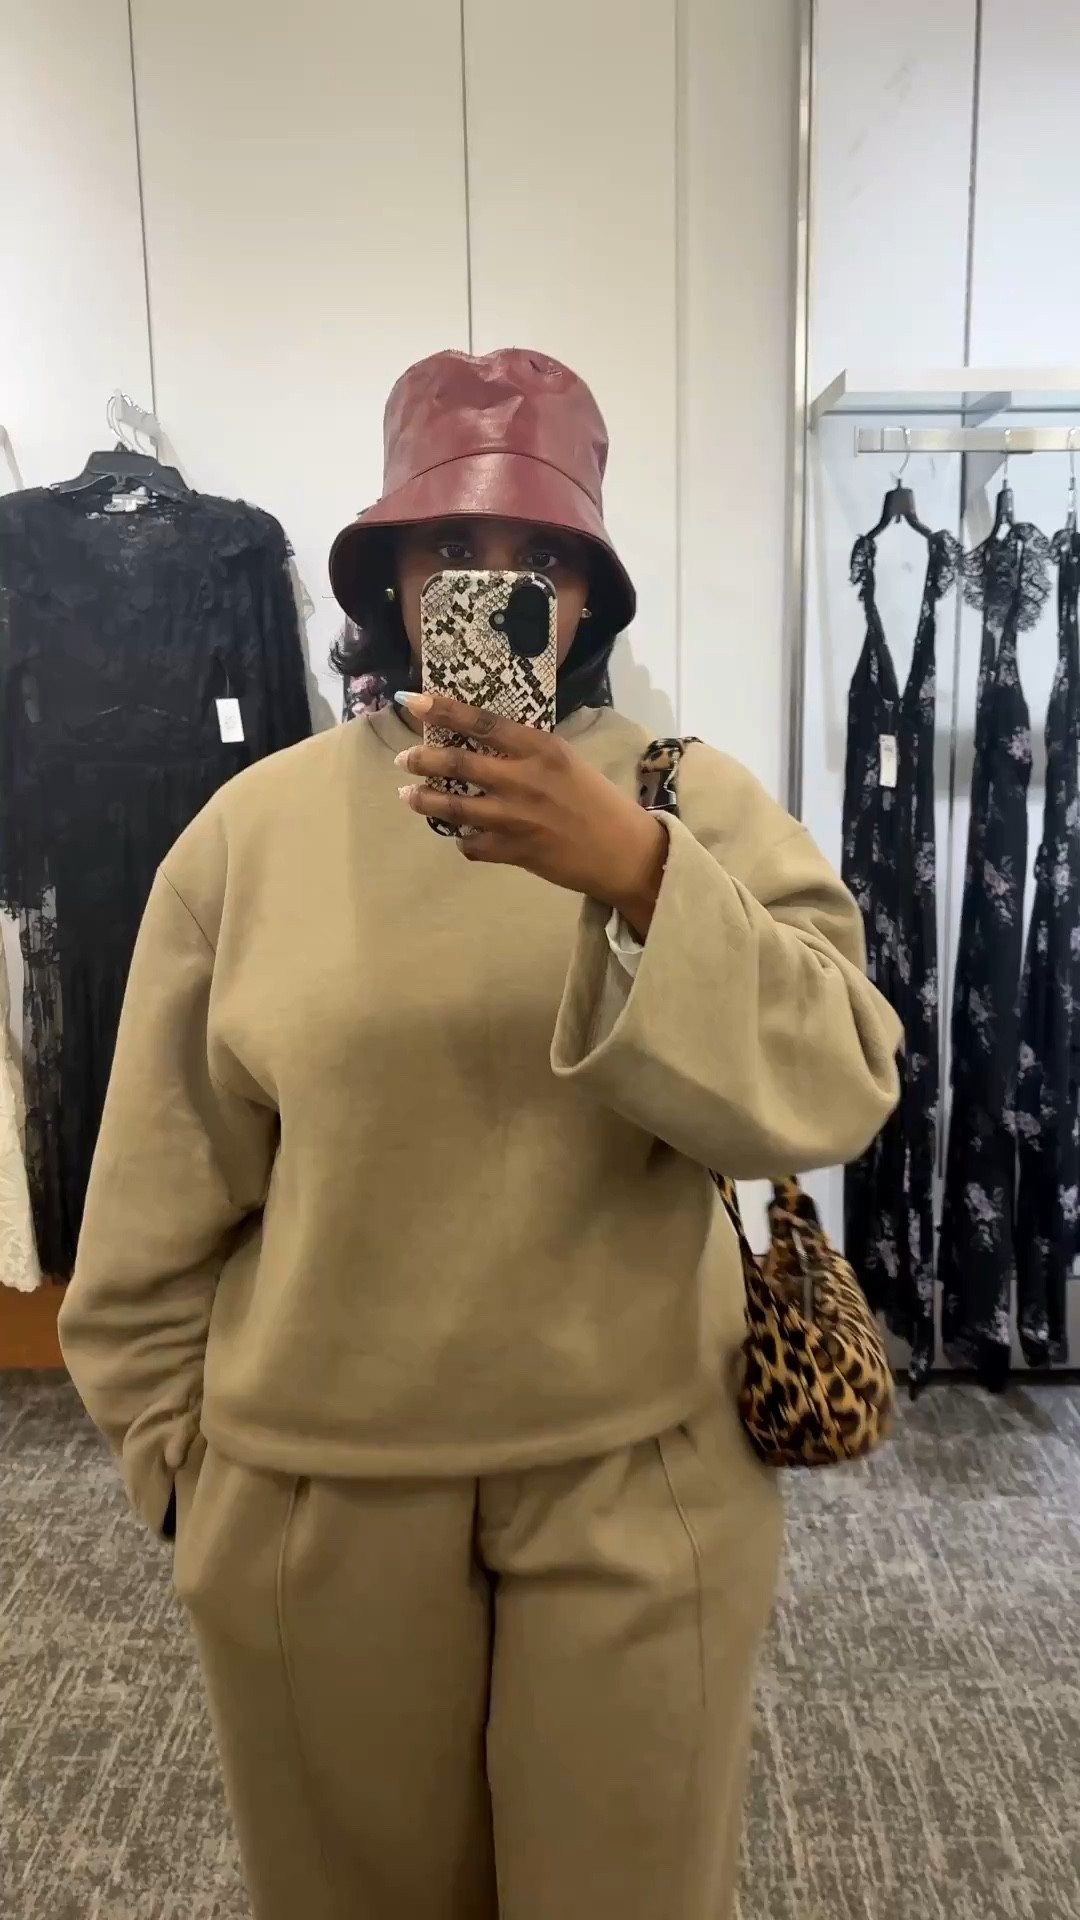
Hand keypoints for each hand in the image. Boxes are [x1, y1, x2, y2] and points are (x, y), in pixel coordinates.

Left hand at [394, 692, 668, 932]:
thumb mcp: (567, 761)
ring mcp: (516, 818)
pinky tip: (461, 836)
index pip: (482, 723)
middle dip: (423, 759)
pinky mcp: (514, 851)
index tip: (413, 701)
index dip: (443, 710)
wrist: (624, 852)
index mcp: (541, 749)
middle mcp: (524, 779)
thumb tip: (484, 741)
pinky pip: (472, 846)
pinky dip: (462, 840)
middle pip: (459, 764)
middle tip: (405, 757)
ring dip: (426, 800)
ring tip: (409, 795)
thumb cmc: (597, 801)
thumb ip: (527, 752)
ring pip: (455, 808)